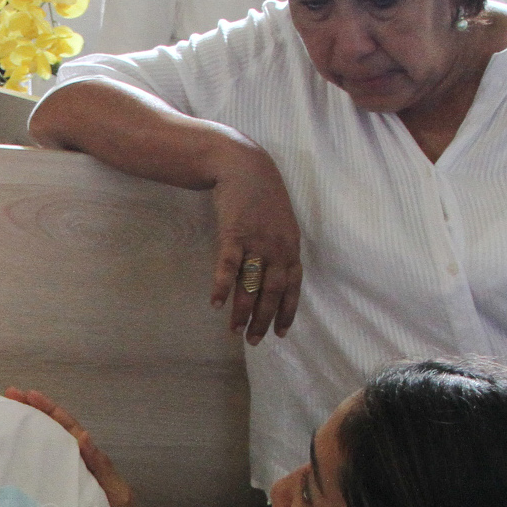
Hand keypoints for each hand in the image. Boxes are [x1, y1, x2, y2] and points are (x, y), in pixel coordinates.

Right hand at [2, 387, 138, 506]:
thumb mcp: (116, 494)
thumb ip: (101, 467)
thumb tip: (83, 435)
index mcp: (91, 462)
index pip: (69, 429)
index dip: (50, 411)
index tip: (28, 395)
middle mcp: (77, 466)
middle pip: (54, 433)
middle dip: (33, 413)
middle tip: (9, 396)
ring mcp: (66, 480)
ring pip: (46, 450)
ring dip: (28, 432)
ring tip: (5, 417)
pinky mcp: (57, 497)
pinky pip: (42, 473)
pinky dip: (27, 460)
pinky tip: (9, 458)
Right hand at [205, 141, 303, 345]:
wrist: (243, 165)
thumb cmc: (262, 195)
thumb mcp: (281, 223)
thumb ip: (280, 248)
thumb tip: (274, 275)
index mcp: (290, 247)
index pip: (292, 287)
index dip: (286, 312)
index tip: (279, 333)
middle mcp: (277, 247)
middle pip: (271, 292)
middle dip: (263, 319)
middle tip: (254, 341)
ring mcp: (256, 241)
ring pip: (251, 285)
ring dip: (242, 311)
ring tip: (234, 331)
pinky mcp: (234, 233)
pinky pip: (228, 266)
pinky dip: (222, 286)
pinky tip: (215, 303)